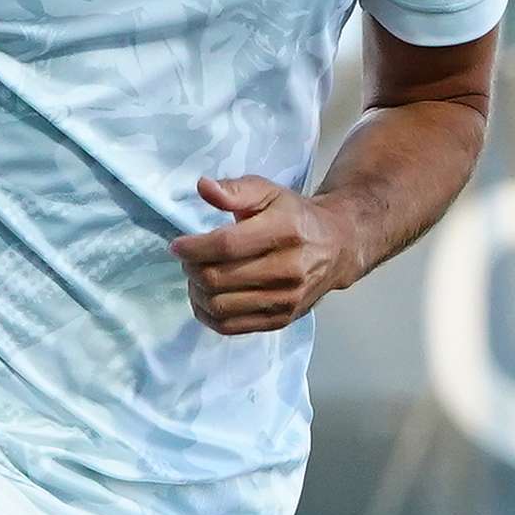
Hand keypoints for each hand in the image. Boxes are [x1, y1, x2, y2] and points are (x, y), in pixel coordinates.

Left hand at [171, 175, 362, 336]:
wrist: (337, 247)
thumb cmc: (295, 217)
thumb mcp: (269, 193)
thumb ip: (236, 190)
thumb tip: (203, 187)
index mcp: (285, 231)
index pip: (225, 246)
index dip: (193, 248)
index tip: (177, 245)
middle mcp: (289, 269)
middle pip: (217, 279)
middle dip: (191, 269)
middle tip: (188, 259)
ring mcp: (286, 299)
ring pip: (219, 306)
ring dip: (196, 292)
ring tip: (197, 277)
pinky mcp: (281, 320)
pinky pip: (229, 326)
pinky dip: (207, 314)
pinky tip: (205, 297)